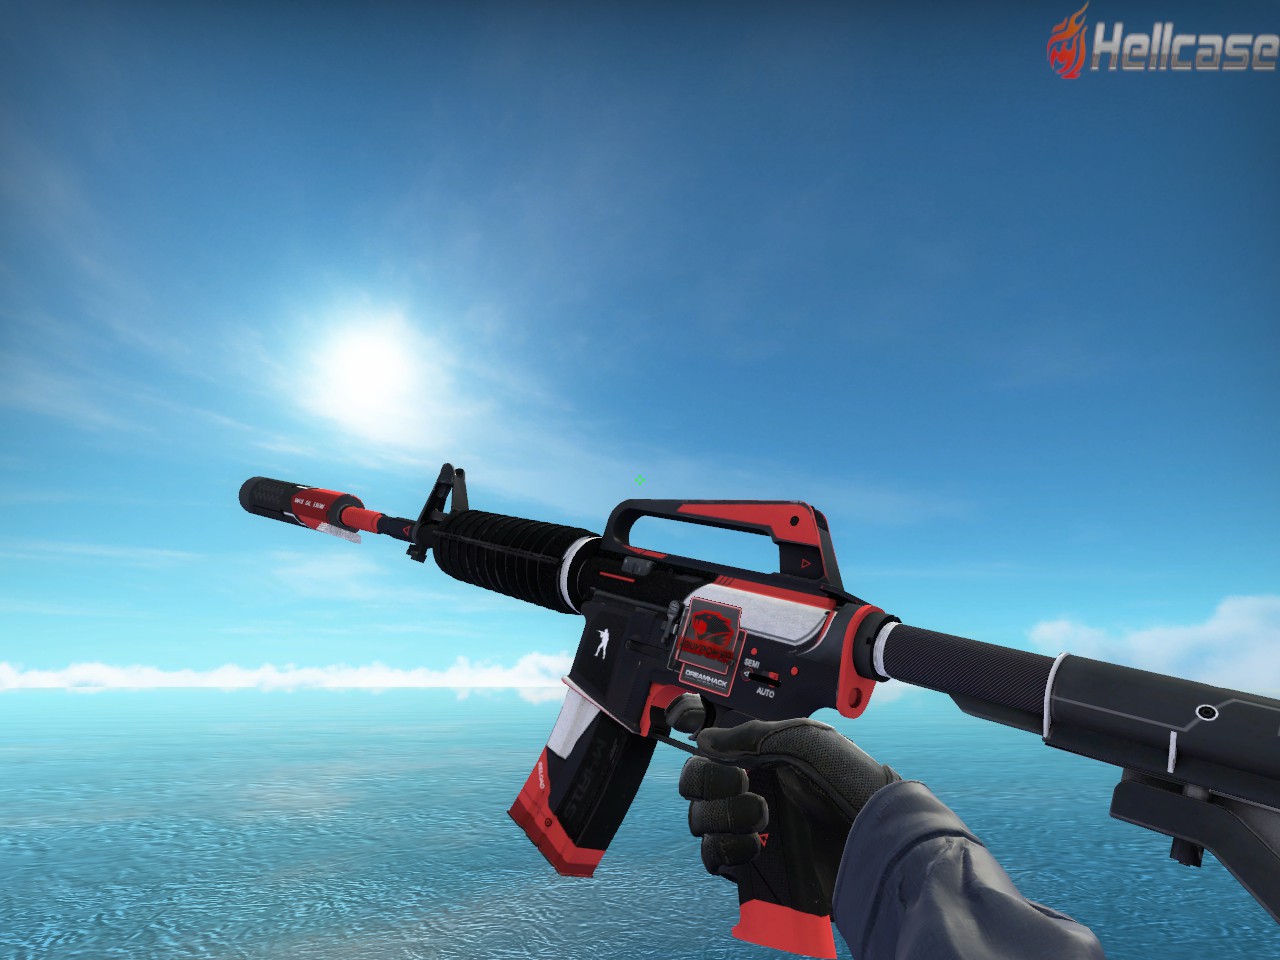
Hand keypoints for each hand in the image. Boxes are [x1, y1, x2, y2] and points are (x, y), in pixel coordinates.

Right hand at [677, 715, 900, 898]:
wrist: (878, 840)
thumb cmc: (852, 782)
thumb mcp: (805, 740)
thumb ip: (751, 735)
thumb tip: (704, 739)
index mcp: (760, 754)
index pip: (708, 747)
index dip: (695, 739)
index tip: (703, 738)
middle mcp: (751, 788)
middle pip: (696, 783)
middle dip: (709, 781)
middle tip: (742, 783)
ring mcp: (751, 826)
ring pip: (701, 820)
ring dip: (720, 815)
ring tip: (760, 816)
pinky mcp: (755, 863)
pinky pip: (715, 856)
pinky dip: (725, 847)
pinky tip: (755, 844)